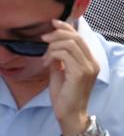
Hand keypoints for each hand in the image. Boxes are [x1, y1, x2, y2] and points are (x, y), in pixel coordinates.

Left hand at [42, 20, 99, 135]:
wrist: (68, 112)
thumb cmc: (63, 93)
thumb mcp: (60, 69)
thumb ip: (59, 55)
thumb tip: (52, 41)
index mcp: (90, 61)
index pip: (80, 37)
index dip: (66, 27)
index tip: (52, 22)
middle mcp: (92, 63)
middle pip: (75, 37)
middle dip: (56, 34)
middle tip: (43, 38)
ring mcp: (88, 68)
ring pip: (69, 44)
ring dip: (52, 47)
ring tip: (45, 57)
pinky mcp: (80, 73)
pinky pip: (64, 54)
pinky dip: (52, 55)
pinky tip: (46, 63)